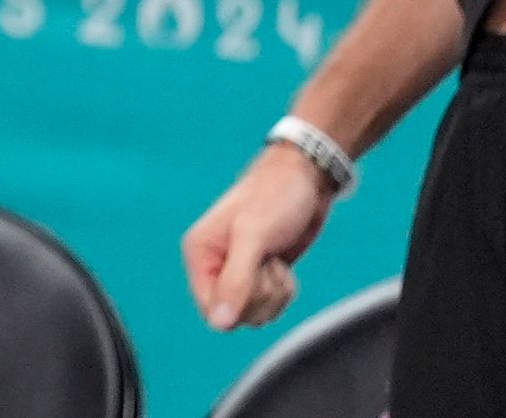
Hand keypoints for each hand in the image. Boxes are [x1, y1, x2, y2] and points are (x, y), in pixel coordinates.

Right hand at [183, 140, 334, 329]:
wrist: (305, 180)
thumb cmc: (274, 198)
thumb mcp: (253, 238)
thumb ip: (235, 281)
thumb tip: (219, 324)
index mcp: (200, 253)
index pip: (210, 309)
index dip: (237, 304)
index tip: (254, 276)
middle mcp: (214, 266)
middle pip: (236, 316)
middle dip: (261, 295)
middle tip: (267, 261)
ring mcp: (239, 272)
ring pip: (256, 313)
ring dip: (276, 293)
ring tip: (275, 259)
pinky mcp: (262, 275)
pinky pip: (271, 305)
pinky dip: (285, 291)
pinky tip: (282, 262)